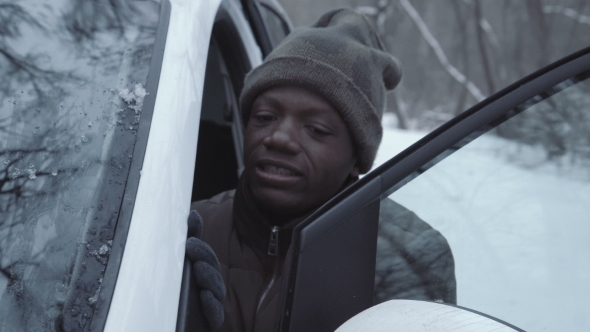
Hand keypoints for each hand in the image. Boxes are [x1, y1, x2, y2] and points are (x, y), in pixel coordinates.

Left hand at [186, 210, 224, 329]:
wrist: (175, 325)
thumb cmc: (179, 298)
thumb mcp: (183, 267)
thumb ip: (190, 241)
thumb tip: (193, 215)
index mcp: (203, 274)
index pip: (206, 257)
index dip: (201, 246)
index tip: (189, 239)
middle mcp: (209, 288)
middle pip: (212, 269)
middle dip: (204, 257)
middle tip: (190, 247)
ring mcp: (212, 304)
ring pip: (215, 289)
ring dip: (208, 277)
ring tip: (198, 268)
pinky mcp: (211, 321)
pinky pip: (215, 314)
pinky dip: (212, 305)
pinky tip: (204, 295)